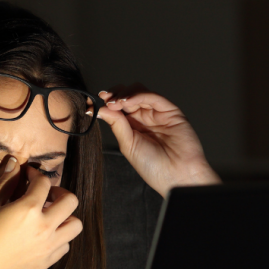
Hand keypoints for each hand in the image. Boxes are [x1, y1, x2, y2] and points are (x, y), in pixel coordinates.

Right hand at [0, 156, 82, 268]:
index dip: (36, 175)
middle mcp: (44, 227)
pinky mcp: (47, 262)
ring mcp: (48, 246)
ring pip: (75, 225)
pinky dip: (59, 237)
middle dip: (60, 192)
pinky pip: (65, 245)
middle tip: (46, 194)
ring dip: (66, 216)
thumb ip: (4, 183)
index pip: (44, 183)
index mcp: (28, 209)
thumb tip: (14, 163)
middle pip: (71, 201)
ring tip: (50, 216)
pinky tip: (44, 235)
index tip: (29, 176)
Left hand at [96, 84, 220, 197]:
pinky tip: (127, 101)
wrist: (177, 175)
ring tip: (116, 103)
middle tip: (104, 99)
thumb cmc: (154, 167)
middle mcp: (144, 118)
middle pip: (127, 95)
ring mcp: (157, 113)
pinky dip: (139, 95)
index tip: (92, 103)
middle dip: (113, 95)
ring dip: (125, 94)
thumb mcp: (128, 145)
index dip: (105, 103)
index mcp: (133, 127)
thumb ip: (117, 125)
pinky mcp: (171, 111)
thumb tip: (100, 109)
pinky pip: (153, 97)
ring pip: (139, 92)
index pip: (117, 108)